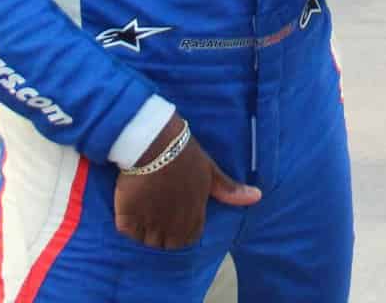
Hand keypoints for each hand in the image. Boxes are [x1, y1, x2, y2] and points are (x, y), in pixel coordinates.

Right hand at [113, 116, 259, 249]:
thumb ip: (229, 190)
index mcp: (194, 216)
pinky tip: (131, 206)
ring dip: (145, 230)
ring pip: (147, 241)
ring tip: (144, 209)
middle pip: (166, 244)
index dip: (180, 230)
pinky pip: (128, 232)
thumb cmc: (185, 154)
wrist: (154, 141)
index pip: (187, 240)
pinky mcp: (128, 216)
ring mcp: (150, 221)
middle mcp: (173, 224)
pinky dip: (129, 224)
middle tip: (156, 211)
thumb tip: (257, 197)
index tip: (173, 214)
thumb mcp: (210, 171)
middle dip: (162, 233)